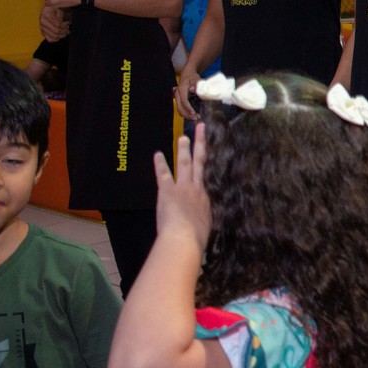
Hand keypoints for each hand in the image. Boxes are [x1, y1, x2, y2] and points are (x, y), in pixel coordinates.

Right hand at [39, 6, 69, 41]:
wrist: (48, 9)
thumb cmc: (56, 8)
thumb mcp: (59, 7)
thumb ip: (62, 13)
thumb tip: (67, 22)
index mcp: (46, 15)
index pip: (58, 25)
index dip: (65, 25)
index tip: (68, 23)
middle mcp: (42, 22)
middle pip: (57, 31)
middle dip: (65, 30)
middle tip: (68, 28)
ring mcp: (42, 28)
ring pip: (54, 36)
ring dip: (62, 35)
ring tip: (66, 31)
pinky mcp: (43, 32)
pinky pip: (50, 40)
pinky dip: (57, 39)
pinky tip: (61, 34)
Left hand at [153, 125, 210, 251]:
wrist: (183, 238)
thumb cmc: (196, 237)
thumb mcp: (205, 225)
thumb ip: (203, 216)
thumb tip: (203, 217)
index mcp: (206, 197)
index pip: (206, 175)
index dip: (208, 162)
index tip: (209, 149)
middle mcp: (196, 187)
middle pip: (199, 161)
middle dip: (200, 144)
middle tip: (200, 128)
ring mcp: (182, 187)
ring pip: (184, 164)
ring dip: (183, 149)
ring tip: (183, 136)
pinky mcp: (167, 191)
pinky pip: (163, 175)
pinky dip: (160, 164)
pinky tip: (157, 154)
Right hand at [175, 67, 199, 119]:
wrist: (187, 74)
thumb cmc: (192, 77)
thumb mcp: (196, 79)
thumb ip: (195, 85)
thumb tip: (193, 89)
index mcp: (181, 89)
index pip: (184, 101)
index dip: (188, 108)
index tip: (194, 113)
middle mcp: (177, 94)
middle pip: (180, 107)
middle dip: (187, 114)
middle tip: (196, 118)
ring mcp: (177, 97)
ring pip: (179, 109)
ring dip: (187, 115)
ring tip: (196, 118)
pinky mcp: (179, 100)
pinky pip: (181, 108)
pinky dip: (186, 113)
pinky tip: (193, 115)